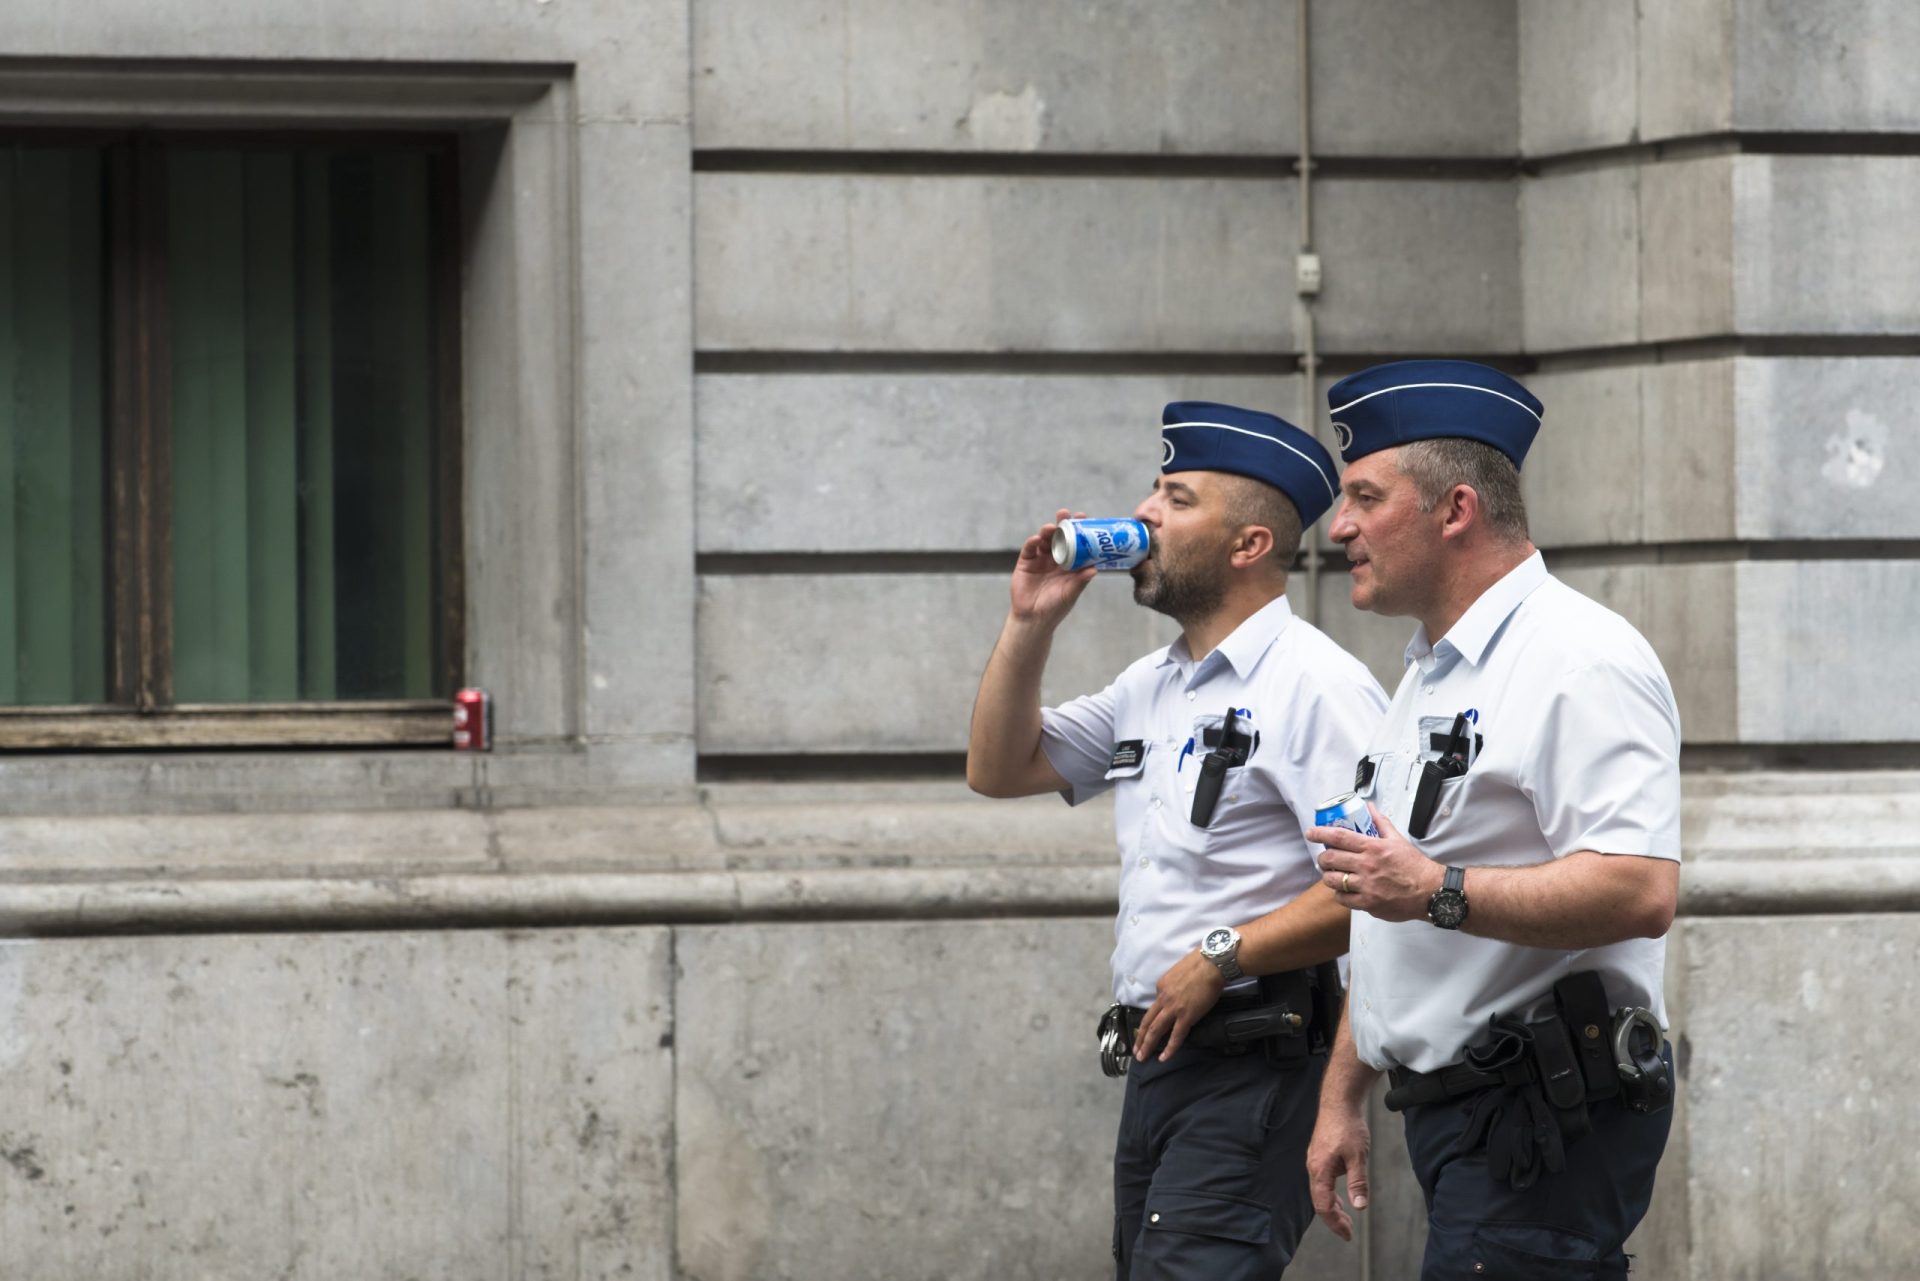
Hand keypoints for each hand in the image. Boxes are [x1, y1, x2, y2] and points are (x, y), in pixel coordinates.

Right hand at [1009, 509, 1097, 627]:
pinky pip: (1029, 549)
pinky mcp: (1026, 562)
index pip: (1075, 542)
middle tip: (1065, 514)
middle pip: (1059, 537)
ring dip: (1047, 531)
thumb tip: (1095, 569)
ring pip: (1044, 540)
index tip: (1084, 518)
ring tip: (1051, 527)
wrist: (1034, 618)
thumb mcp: (1071, 593)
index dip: (1079, 530)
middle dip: (1061, 524)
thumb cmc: (1056, 607)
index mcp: (1069, 563)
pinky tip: (1037, 539)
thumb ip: (1081, 580)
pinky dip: (1033, 542)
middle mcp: (1055, 558)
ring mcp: (1040, 559)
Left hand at [1131, 950, 1225, 1062]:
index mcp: (1161, 986)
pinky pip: (1176, 1036)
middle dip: (1139, 1038)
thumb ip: (1174, 984)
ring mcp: (1173, 1008)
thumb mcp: (1178, 972)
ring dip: (1147, 1045)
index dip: (1151, 1019)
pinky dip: (1169, 1049)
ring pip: (1155, 1030)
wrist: (1211, 964)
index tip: (1149, 1028)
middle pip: (1147, 1021)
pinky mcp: (1186, 1016)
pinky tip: (1164, 1058)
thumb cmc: (1199, 964)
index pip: (1154, 1005)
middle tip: (1135, 1050)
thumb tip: (1177, 991)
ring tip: (1142, 1057)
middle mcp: (1163, 998)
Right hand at [1307, 1101, 1371, 1241]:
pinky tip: (1341, 1195)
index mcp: (1320, 1170)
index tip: (1348, 1234)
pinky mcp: (1319, 1155)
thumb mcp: (1358, 1157)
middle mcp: (1313, 1167)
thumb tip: (1359, 1207)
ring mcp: (1315, 1160)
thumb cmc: (1348, 1127)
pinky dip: (1331, 1193)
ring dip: (1332, 1206)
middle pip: (1319, 1200)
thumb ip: (1358, 1183)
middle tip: (1349, 1230)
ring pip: (1320, 1191)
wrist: (1339, 1101)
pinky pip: (1322, 1181)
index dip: (1335, 1223)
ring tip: (1346, 1216)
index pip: (1323, 1206)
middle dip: (1333, 1218)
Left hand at [1311, 804, 1445, 922]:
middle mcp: (1367, 866)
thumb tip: (1369, 807)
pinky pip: (1343, 899)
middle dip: (1322, 858)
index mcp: (1373, 848)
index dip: (1320, 833)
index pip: (1339, 837)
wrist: (1430, 891)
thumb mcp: (1397, 840)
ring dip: (1328, 876)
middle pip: (1330, 859)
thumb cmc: (1414, 866)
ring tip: (1332, 874)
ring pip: (1333, 880)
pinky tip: (1344, 890)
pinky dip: (1340, 894)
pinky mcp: (1368, 903)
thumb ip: (1380, 823)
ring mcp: (1366, 886)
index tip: (1310, 833)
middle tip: (1324, 859)